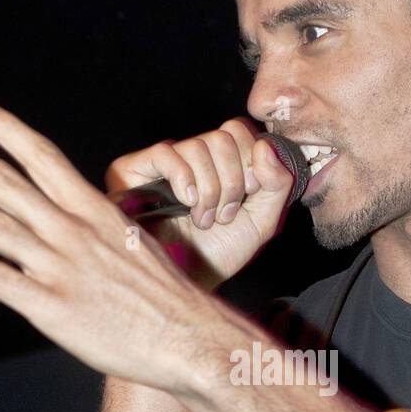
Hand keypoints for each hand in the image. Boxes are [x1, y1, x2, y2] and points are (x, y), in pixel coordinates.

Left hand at [0, 101, 215, 393]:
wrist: (188, 338)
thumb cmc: (165, 297)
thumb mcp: (135, 245)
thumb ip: (95, 231)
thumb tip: (67, 221)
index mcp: (96, 213)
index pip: (45, 159)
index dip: (8, 132)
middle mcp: (74, 233)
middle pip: (10, 183)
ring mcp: (61, 269)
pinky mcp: (52, 308)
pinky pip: (1, 281)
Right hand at [105, 117, 293, 288]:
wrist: (187, 282)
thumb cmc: (219, 254)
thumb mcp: (262, 221)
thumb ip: (277, 183)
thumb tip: (265, 145)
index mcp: (220, 162)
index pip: (238, 129)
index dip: (250, 160)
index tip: (249, 195)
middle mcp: (191, 157)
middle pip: (222, 137)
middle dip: (231, 182)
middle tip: (224, 214)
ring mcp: (162, 163)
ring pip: (197, 146)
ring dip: (209, 190)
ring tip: (203, 220)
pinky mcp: (133, 170)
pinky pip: (165, 152)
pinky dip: (183, 179)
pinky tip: (186, 203)